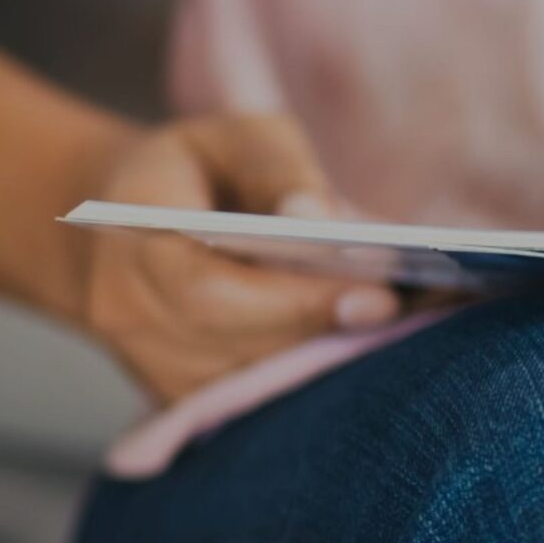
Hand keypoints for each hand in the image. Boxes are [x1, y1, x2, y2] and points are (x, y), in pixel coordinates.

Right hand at [76, 113, 398, 403]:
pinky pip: (257, 404)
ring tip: (412, 327)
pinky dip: (317, 378)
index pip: (211, 294)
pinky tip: (374, 347)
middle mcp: (132, 318)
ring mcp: (152, 368)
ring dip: (336, 363)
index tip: (379, 296)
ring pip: (256, 388)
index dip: (296, 303)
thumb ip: (278, 170)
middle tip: (417, 313)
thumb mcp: (236, 138)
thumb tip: (315, 218)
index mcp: (136, 243)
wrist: (125, 224)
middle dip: (336, 334)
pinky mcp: (182, 399)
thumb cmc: (197, 169)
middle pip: (244, 350)